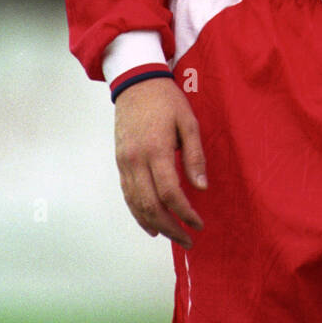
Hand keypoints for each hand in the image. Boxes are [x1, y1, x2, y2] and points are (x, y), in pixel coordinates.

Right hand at [114, 76, 207, 246]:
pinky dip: (137, 213)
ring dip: (154, 224)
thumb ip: (195, 155)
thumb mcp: (188, 121)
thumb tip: (201, 187)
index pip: (170, 192)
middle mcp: (136, 160)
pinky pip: (127, 194)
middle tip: (188, 239)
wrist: (136, 82)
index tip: (198, 223)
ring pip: (136, 204)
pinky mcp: (120, 162)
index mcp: (156, 149)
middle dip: (171, 227)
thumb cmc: (166, 100)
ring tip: (172, 236)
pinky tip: (150, 223)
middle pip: (151, 205)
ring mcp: (125, 162)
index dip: (185, 212)